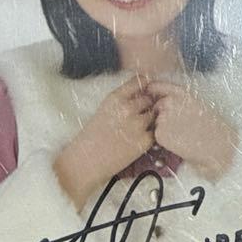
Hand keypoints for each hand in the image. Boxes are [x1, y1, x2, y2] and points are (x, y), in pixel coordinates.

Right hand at [53, 77, 154, 208]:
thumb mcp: (104, 109)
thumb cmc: (92, 136)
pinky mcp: (144, 141)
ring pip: (154, 115)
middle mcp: (128, 108)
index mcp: (115, 98)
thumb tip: (143, 93)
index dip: (146, 84)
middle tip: (139, 114)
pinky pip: (155, 132)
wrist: (86, 161)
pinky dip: (150, 135)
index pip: (139, 81)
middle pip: (149, 98)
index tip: (146, 89)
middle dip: (147, 104)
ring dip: (150, 119)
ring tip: (136, 129)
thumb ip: (122, 100)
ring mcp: (138, 125)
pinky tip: (137, 139)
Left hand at [146, 80, 237, 179]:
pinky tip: (180, 142)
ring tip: (183, 135)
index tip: (153, 97)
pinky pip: (156, 135)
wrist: (218, 147)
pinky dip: (165, 140)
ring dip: (164, 128)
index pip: (156, 87)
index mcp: (181, 93)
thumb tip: (162, 100)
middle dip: (162, 114)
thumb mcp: (198, 105)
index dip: (153, 92)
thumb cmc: (212, 128)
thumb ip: (179, 100)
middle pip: (156, 106)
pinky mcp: (159, 134)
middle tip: (180, 126)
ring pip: (156, 122)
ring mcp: (163, 117)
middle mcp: (170, 102)